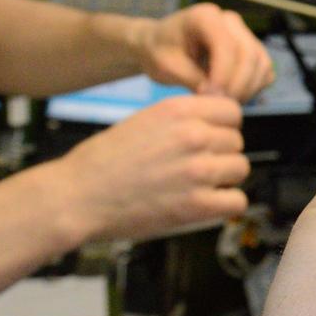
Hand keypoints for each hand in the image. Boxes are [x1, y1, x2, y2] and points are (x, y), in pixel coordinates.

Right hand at [48, 94, 249, 242]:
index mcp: (179, 111)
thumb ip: (184, 117)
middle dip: (219, 154)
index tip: (211, 138)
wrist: (74, 197)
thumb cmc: (102, 161)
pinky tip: (206, 204)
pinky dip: (225, 205)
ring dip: (224, 179)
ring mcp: (198, 171)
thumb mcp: (144, 120)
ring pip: (240, 168)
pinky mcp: (196, 205)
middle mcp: (193, 136)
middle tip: (194, 167)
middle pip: (236, 141)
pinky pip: (237, 201)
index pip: (233, 111)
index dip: (223, 126)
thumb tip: (218, 114)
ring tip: (197, 185)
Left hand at [135, 3, 272, 100]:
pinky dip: (254, 87)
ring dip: (247, 89)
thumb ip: (192, 79)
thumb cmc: (159, 53)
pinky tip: (232, 96)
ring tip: (223, 103)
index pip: (227, 46)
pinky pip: (264, 70)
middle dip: (237, 85)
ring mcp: (244, 33)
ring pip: (261, 64)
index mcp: (205, 16)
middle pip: (249, 55)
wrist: (160, 47)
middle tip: (217, 105)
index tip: (209, 98)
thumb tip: (218, 97)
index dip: (223, 75)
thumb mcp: (166, 67)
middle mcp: (230, 20)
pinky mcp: (252, 49)